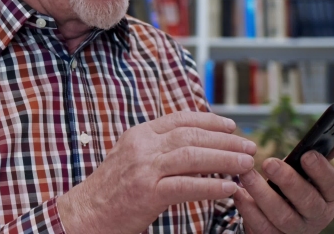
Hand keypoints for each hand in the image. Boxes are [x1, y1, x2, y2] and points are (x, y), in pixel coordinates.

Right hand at [57, 111, 256, 233]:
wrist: (86, 213)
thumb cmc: (111, 189)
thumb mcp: (130, 157)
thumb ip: (156, 147)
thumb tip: (191, 142)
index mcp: (139, 134)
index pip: (180, 119)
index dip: (209, 120)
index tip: (231, 127)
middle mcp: (142, 146)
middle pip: (191, 136)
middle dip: (225, 141)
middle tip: (248, 146)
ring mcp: (144, 169)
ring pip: (192, 157)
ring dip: (224, 160)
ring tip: (245, 164)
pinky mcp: (147, 193)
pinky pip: (187, 186)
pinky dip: (211, 186)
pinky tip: (229, 188)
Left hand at [234, 138, 333, 233]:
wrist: (280, 220)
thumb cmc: (295, 189)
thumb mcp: (308, 174)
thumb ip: (320, 156)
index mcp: (329, 196)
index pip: (332, 184)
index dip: (321, 170)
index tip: (306, 155)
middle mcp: (317, 215)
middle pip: (307, 201)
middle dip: (288, 181)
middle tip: (269, 162)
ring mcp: (296, 229)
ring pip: (282, 215)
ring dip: (261, 192)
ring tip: (245, 174)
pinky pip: (262, 226)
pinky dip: (248, 209)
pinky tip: (238, 192)